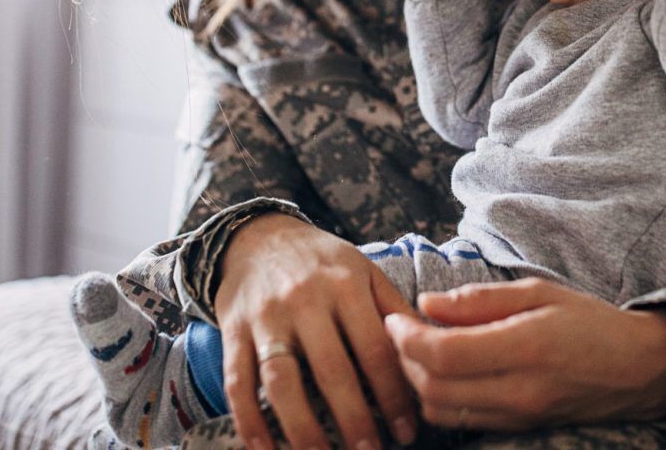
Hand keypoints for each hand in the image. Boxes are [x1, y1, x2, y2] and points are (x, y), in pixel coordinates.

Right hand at [215, 214, 420, 448]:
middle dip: (354, 419)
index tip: (407, 430)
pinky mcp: (233, 330)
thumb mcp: (364, 270)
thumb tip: (432, 351)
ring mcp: (265, 317)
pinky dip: (248, 420)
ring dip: (302, 427)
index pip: (375, 350)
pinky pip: (237, 381)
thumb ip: (394, 309)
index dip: (393, 395)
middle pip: (331, 370)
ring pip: (281, 381)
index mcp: (345, 286)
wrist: (258, 236)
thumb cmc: (321, 262)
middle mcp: (304, 300)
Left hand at [383, 278, 665, 431]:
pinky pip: (462, 422)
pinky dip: (440, 400)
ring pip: (441, 412)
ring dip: (418, 383)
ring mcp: (519, 416)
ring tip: (419, 352)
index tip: (395, 317)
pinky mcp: (518, 428)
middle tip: (400, 332)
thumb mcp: (539, 292)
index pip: (443, 353)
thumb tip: (426, 304)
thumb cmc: (590, 321)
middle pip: (433, 388)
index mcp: (526, 346)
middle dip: (404, 361)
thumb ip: (479, 300)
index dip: (406, 337)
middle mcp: (520, 390)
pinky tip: (443, 373)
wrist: (638, 369)